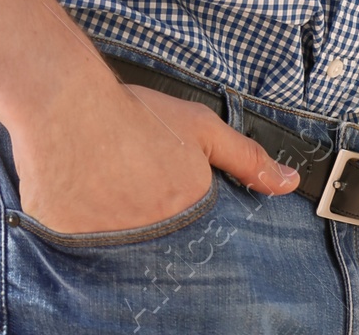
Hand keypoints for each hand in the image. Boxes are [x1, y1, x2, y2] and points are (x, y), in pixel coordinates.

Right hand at [10, 75, 299, 235]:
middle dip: (153, 221)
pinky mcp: (76, 248)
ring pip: (127, 251)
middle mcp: (155, 236)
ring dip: (122, 229)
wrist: (69, 106)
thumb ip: (247, 158)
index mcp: (187, 211)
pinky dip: (87, 234)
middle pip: (162, 244)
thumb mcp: (201, 128)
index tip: (167, 195)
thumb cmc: (135, 114)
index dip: (182, 215)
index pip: (197, 236)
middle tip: (134, 188)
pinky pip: (87, 253)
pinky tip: (84, 203)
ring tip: (110, 192)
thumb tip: (289, 183)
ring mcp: (114, 245)